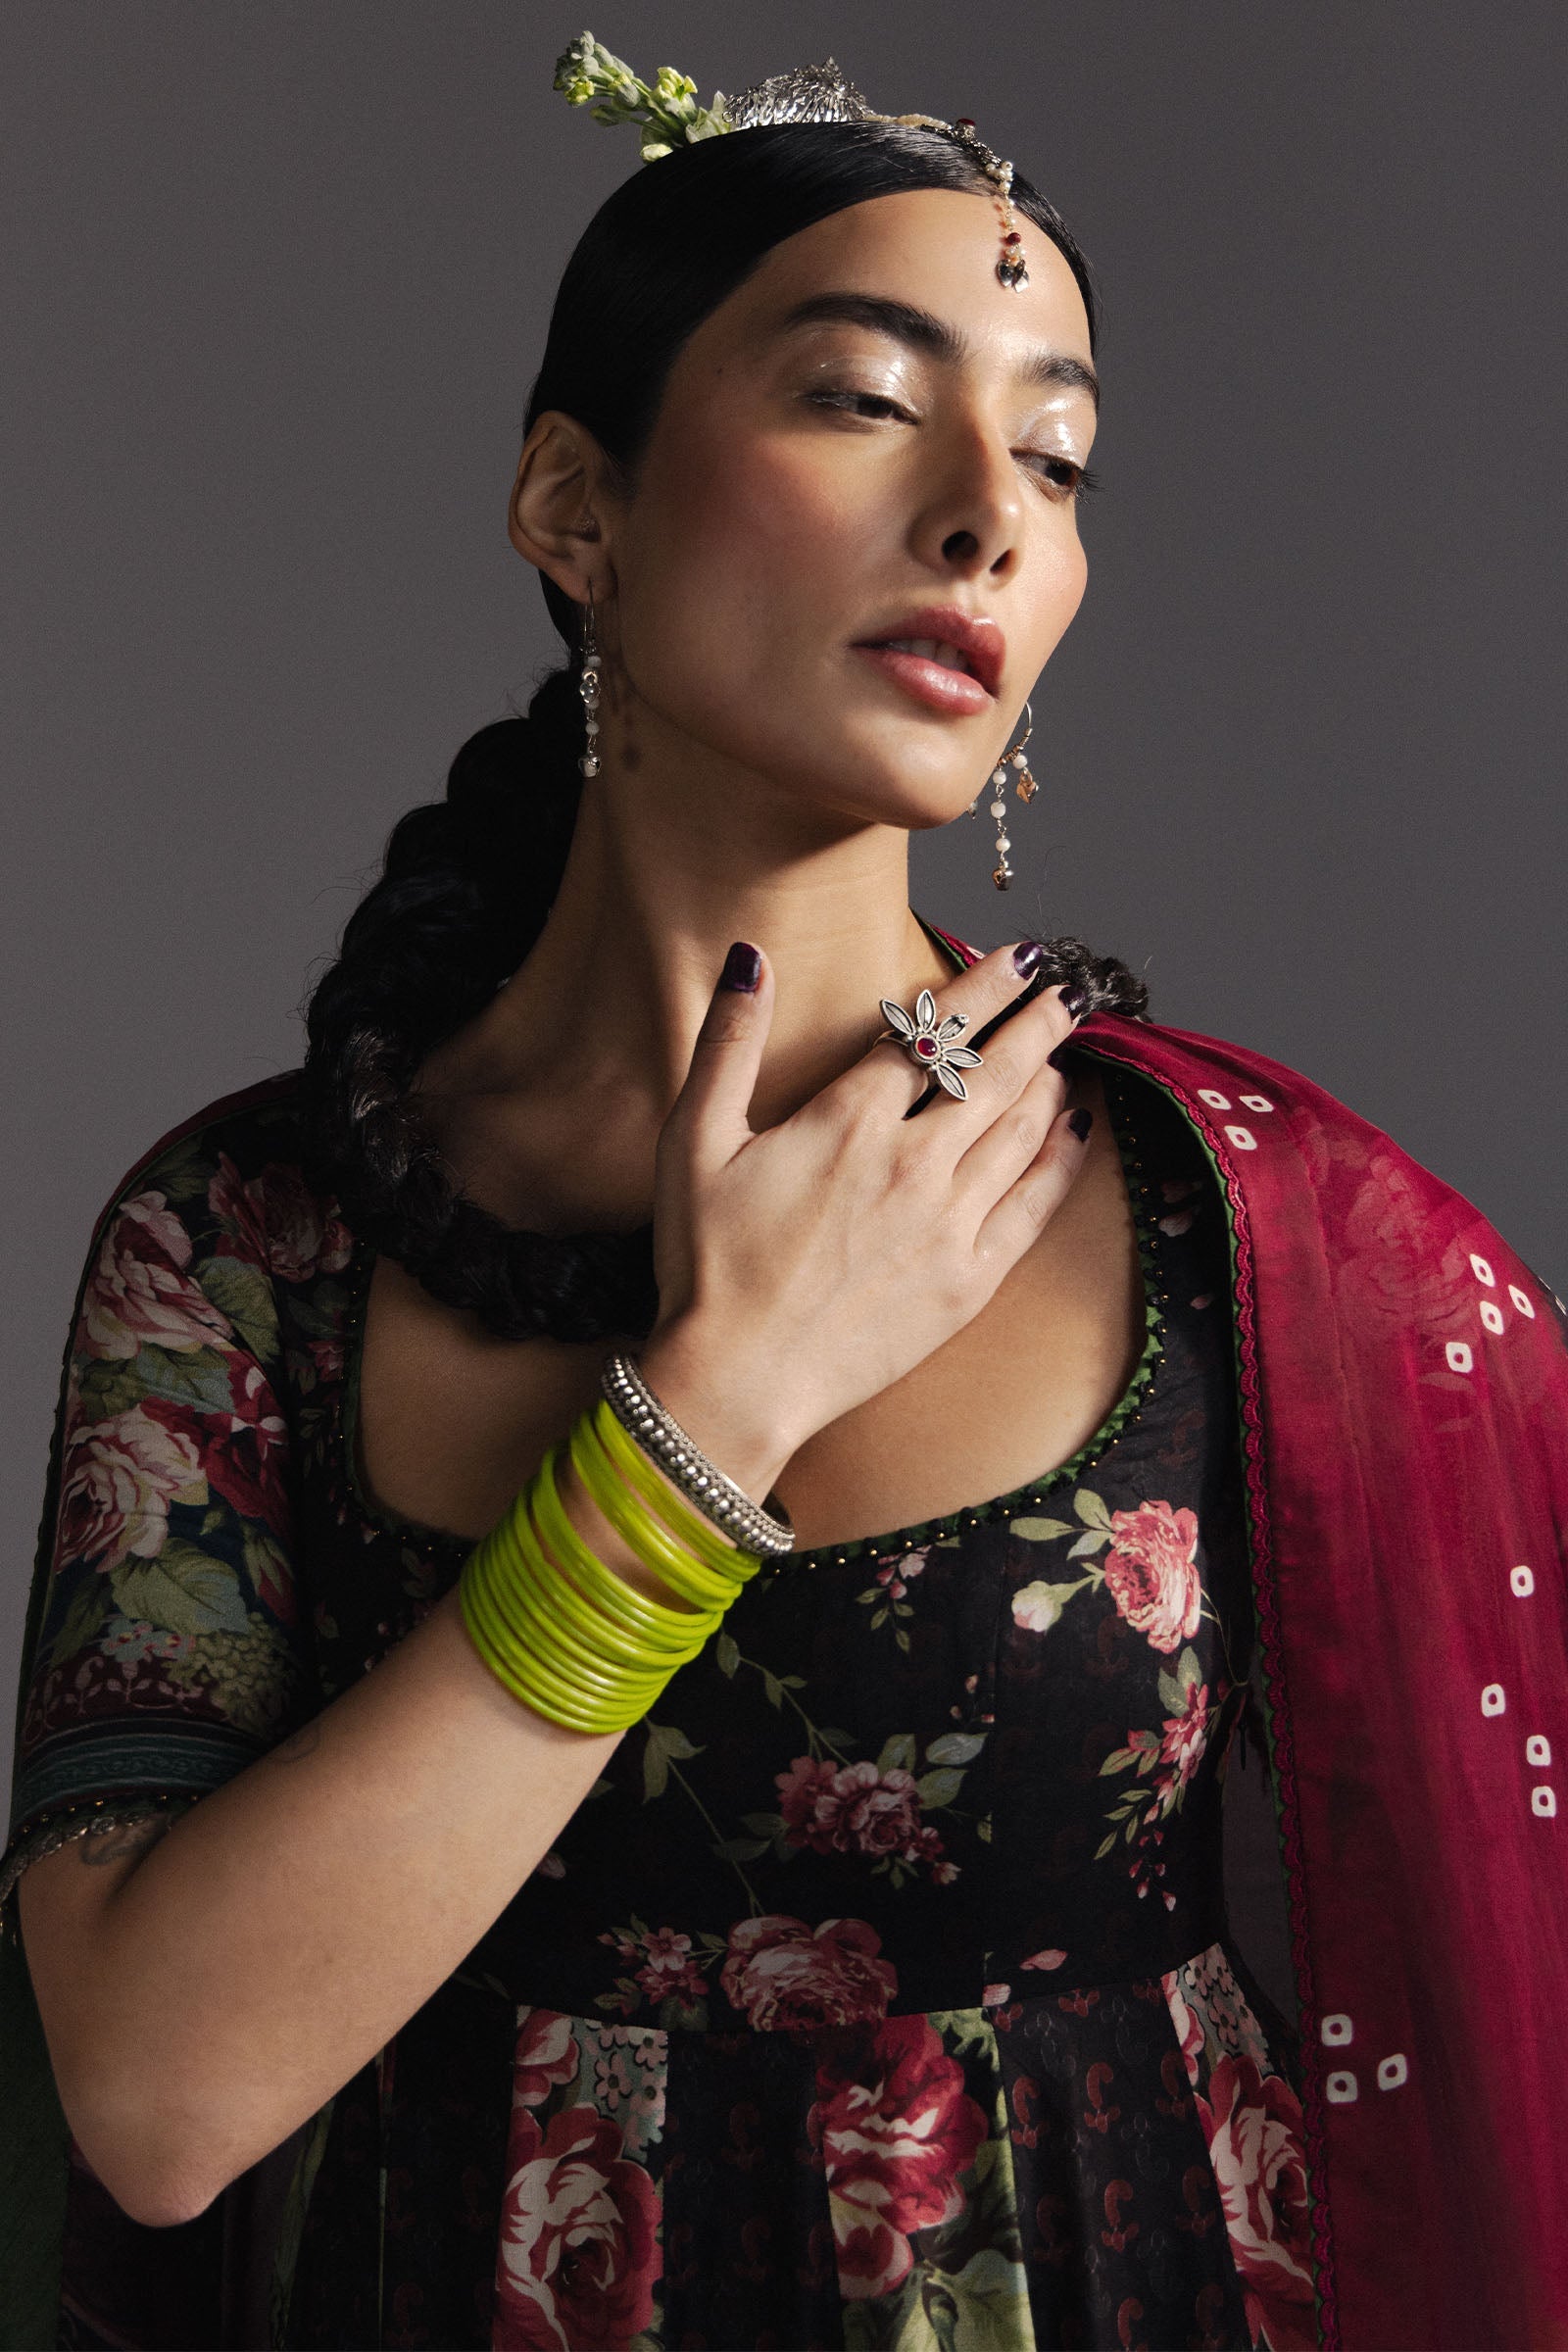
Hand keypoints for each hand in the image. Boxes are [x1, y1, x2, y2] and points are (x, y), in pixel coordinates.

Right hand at [639, 939, 1089, 1481]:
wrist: (738, 1380)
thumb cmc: (707, 1263)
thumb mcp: (693, 1142)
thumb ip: (727, 1044)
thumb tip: (752, 959)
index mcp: (847, 1120)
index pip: (931, 1031)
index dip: (981, 987)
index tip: (1018, 959)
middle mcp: (911, 1161)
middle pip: (993, 1071)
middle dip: (1038, 1021)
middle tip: (1068, 990)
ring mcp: (949, 1222)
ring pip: (1021, 1129)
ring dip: (1050, 1078)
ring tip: (1065, 1050)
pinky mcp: (970, 1280)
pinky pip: (1034, 1204)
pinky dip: (1062, 1158)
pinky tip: (1077, 1129)